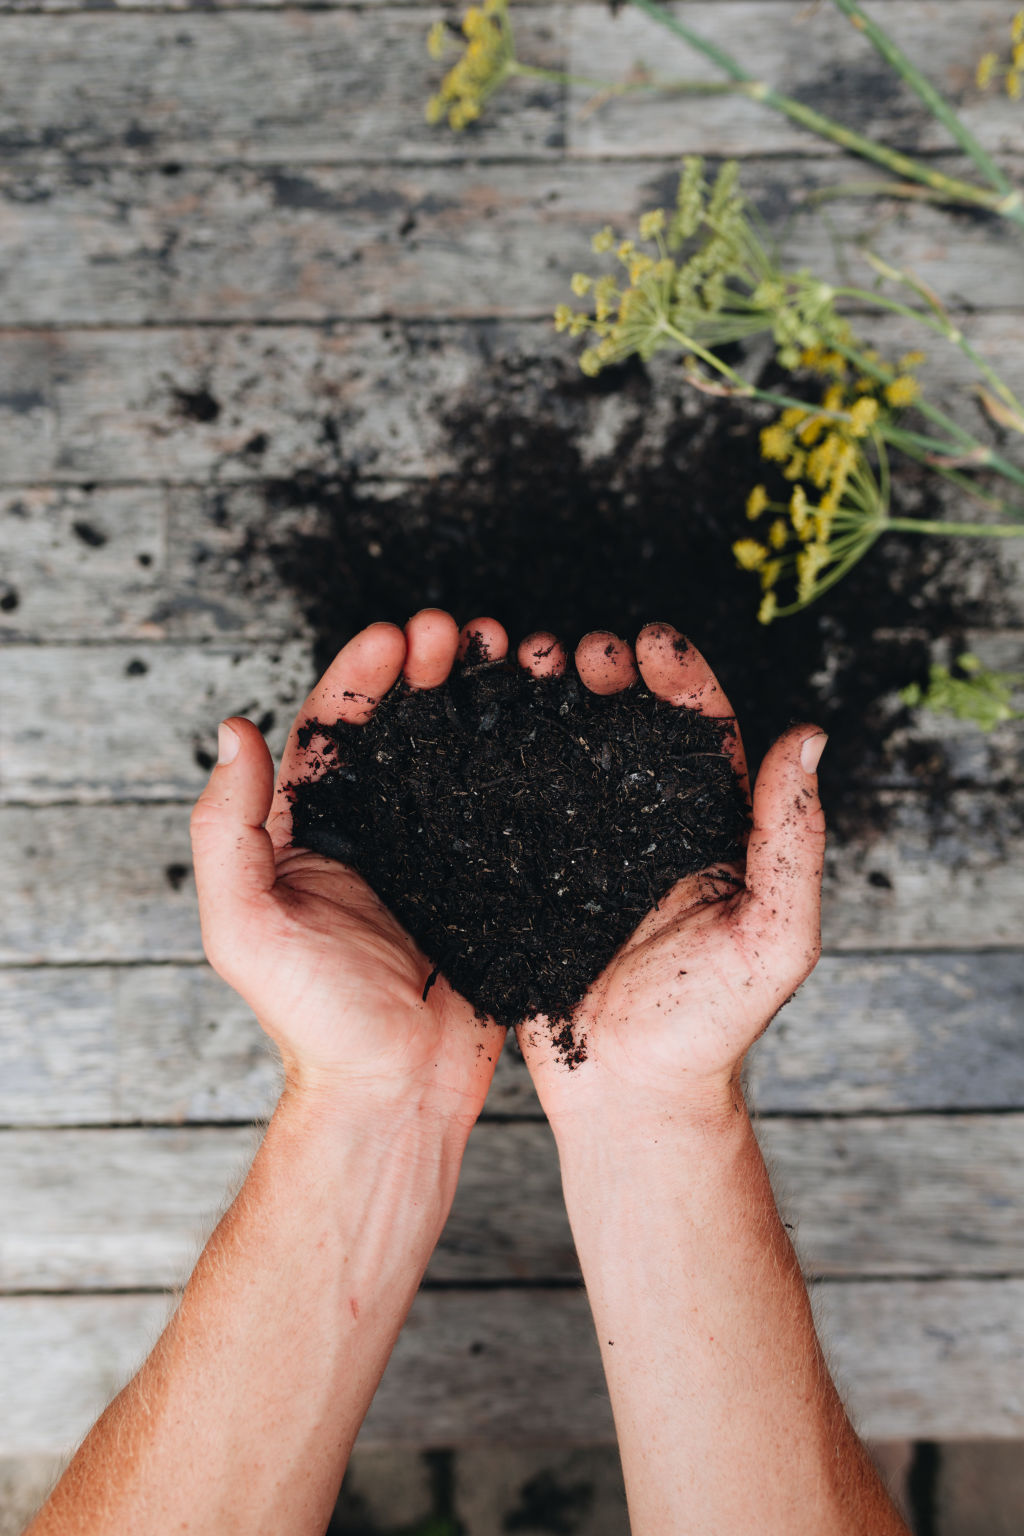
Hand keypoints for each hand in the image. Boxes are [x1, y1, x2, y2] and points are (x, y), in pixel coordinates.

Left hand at [189, 610, 506, 1124]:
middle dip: (424, 669)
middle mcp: (369, 831)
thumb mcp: (243, 925)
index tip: (394, 636)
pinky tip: (542, 721)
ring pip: (454, 754)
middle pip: (396, 728)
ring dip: (474, 698)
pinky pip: (502, 805)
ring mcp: (431, 852)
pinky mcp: (484, 878)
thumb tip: (234, 730)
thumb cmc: (313, 1018)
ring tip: (503, 653)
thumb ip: (226, 829)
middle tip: (458, 629)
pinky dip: (519, 757)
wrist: (396, 1090)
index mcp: (306, 832)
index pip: (328, 732)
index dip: (358, 677)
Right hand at [513, 622, 826, 1126]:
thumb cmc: (711, 1026)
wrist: (629, 1097)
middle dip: (603, 675)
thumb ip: (793, 840)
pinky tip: (474, 723)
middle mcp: (644, 828)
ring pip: (564, 753)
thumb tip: (811, 735)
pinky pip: (512, 806)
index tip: (650, 640)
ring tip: (523, 662)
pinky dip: (495, 758)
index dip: (681, 678)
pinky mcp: (529, 878)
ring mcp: (582, 850)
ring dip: (546, 701)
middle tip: (574, 648)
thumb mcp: (774, 937)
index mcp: (709, 831)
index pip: (700, 733)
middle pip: (625, 727)